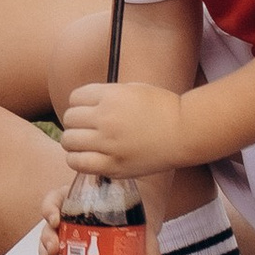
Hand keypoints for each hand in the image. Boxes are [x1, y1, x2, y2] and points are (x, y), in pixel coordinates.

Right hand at [36, 163, 163, 254]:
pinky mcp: (75, 249)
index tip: (55, 220)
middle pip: (49, 225)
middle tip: (55, 250)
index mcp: (81, 198)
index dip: (50, 209)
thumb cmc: (139, 207)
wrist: (146, 211)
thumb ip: (149, 246)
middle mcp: (71, 215)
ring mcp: (72, 233)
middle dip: (47, 239)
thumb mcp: (144, 222)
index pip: (55, 199)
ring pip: (50, 242)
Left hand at [58, 78, 190, 178]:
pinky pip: (78, 163)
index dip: (79, 104)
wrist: (184, 132)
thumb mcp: (133, 89)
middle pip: (69, 118)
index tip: (87, 110)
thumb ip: (107, 94)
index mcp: (111, 96)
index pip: (75, 98)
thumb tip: (83, 103)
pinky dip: (76, 159)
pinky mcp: (113, 165)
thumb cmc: (162, 109)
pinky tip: (85, 157)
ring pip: (69, 141)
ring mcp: (109, 143)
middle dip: (75, 122)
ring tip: (83, 144)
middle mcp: (106, 118)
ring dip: (73, 141)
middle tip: (85, 128)